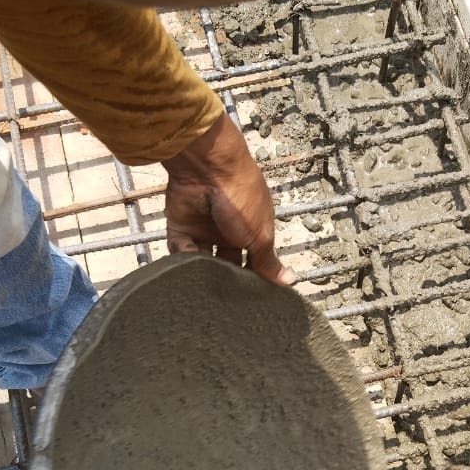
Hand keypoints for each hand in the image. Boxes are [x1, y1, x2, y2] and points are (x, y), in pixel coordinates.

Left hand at [163, 110, 293, 284]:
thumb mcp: (260, 235)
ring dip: (202, 271)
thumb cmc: (242, 198)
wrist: (207, 169)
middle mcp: (228, 231)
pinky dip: (183, 259)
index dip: (252, 278)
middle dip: (225, 278)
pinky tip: (187, 266)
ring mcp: (203, 229)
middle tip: (224, 298)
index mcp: (252, 230)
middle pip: (226, 263)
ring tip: (204, 283)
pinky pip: (180, 250)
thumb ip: (268, 261)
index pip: (253, 260)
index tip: (250, 300)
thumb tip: (289, 280)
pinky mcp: (180, 227)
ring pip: (201, 260)